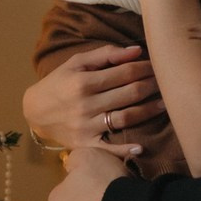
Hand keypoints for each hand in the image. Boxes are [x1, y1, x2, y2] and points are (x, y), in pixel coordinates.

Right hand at [23, 44, 163, 157]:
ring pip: (126, 118)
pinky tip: (141, 147)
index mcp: (83, 82)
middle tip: (165, 82)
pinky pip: (110, 149)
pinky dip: (126, 150)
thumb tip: (137, 50)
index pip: (124, 73)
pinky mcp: (85, 144)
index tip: (157, 66)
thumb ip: (106, 54)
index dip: (144, 68)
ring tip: (163, 104)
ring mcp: (86, 127)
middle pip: (129, 94)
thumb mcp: (76, 63)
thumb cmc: (59, 82)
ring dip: (148, 111)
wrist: (35, 111)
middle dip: (151, 86)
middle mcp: (85, 105)